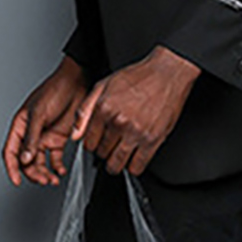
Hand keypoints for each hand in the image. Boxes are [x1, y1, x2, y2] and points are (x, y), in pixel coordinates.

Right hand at [3, 56, 90, 186]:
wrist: (77, 83)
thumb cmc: (55, 90)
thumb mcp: (39, 114)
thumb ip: (32, 138)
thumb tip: (24, 159)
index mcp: (20, 126)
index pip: (11, 152)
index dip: (12, 168)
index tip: (17, 181)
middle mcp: (30, 134)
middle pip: (26, 162)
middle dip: (33, 173)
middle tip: (43, 180)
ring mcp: (45, 137)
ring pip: (40, 162)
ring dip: (45, 172)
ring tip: (52, 179)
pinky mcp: (58, 139)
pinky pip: (55, 158)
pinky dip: (57, 167)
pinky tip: (61, 171)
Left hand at [71, 46, 200, 175]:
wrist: (167, 73)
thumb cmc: (138, 77)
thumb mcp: (104, 86)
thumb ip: (85, 110)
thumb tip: (74, 134)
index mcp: (104, 109)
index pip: (88, 142)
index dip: (91, 145)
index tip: (96, 143)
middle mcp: (119, 122)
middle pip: (102, 153)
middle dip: (103, 153)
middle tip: (109, 148)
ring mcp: (136, 132)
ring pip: (117, 163)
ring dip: (115, 165)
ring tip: (117, 160)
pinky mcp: (153, 140)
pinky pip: (138, 166)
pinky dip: (133, 168)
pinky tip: (133, 161)